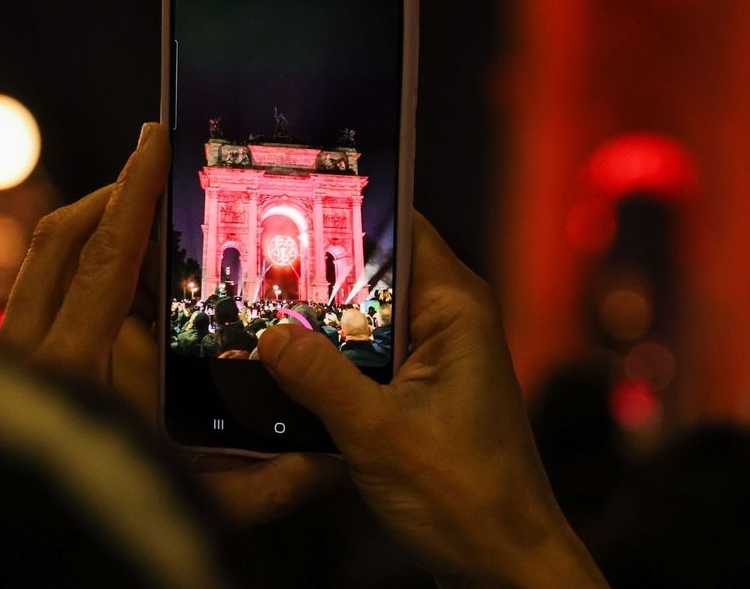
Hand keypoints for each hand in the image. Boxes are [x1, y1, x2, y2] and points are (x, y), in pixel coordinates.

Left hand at [0, 122, 341, 521]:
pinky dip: (75, 270)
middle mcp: (33, 352)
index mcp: (75, 371)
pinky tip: (116, 281)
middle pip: (64, 240)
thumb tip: (339, 458)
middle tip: (156, 164)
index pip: (106, 256)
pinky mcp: (9, 369)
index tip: (155, 141)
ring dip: (94, 228)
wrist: (18, 554)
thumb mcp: (197, 508)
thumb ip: (266, 481)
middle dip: (113, 195)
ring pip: (44, 262)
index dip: (133, 192)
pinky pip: (36, 294)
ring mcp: (15, 356)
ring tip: (141, 212)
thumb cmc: (115, 519)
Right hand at [256, 212, 605, 587]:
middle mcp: (452, 321)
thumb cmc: (467, 496)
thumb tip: (267, 335)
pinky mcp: (423, 394)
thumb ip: (319, 379)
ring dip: (318, 324)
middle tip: (244, 261)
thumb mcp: (378, 433)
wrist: (505, 560)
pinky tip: (279, 374)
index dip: (348, 208)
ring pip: (366, 320)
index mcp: (457, 307)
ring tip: (247, 313)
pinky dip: (331, 364)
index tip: (289, 196)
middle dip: (317, 270)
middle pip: (375, 272)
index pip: (403, 227)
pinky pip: (369, 360)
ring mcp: (439, 357)